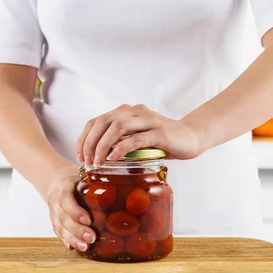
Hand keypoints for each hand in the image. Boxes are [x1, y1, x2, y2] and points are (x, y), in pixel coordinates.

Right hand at [47, 165, 95, 250]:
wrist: (56, 180)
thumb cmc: (76, 178)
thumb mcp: (84, 174)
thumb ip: (99, 181)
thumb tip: (125, 186)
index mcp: (64, 185)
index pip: (66, 198)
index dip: (75, 211)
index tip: (88, 220)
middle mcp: (55, 200)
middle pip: (63, 217)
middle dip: (77, 229)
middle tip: (91, 238)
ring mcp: (53, 211)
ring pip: (60, 227)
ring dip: (72, 238)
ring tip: (85, 247)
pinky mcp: (54, 221)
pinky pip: (58, 232)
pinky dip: (66, 240)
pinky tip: (75, 248)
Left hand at [76, 104, 202, 164]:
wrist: (192, 136)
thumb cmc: (163, 141)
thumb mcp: (138, 139)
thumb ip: (122, 141)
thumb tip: (99, 156)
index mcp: (127, 112)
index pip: (97, 120)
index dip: (84, 137)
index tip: (80, 154)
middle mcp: (135, 112)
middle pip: (103, 121)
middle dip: (90, 142)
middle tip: (86, 160)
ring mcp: (148, 120)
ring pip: (117, 127)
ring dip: (102, 144)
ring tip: (97, 161)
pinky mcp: (160, 132)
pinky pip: (136, 138)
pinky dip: (121, 148)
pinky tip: (113, 158)